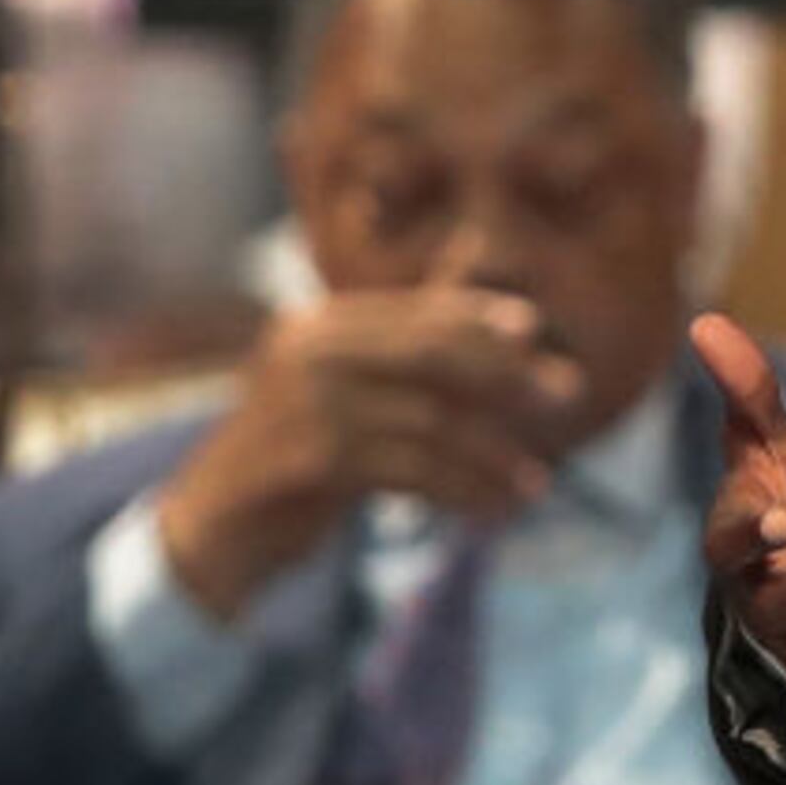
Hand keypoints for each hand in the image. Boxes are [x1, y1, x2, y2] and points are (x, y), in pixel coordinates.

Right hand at [152, 289, 579, 618]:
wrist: (219, 524)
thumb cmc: (302, 446)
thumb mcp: (354, 383)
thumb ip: (416, 334)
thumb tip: (486, 260)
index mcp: (322, 326)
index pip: (416, 312)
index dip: (477, 317)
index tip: (533, 331)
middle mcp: (308, 353)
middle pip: (429, 353)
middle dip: (504, 373)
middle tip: (566, 394)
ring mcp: (303, 408)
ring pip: (427, 421)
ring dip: (492, 455)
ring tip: (535, 485)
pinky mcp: (304, 465)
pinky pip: (407, 472)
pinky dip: (460, 489)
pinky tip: (493, 509)